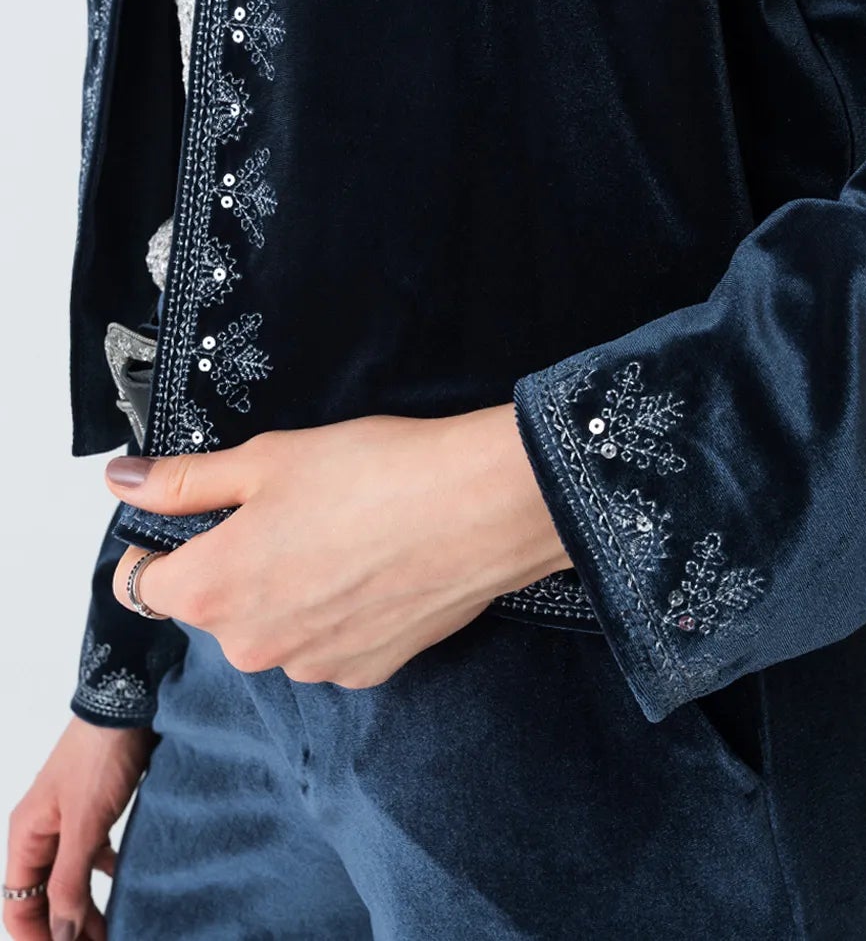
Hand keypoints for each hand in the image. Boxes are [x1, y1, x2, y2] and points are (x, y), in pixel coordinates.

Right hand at [5, 715, 152, 940]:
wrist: (130, 699)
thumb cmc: (101, 756)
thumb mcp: (84, 825)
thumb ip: (70, 881)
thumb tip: (62, 936)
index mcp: (26, 836)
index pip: (18, 906)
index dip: (38, 939)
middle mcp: (41, 831)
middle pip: (43, 896)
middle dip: (66, 928)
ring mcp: (69, 818)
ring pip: (70, 877)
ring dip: (86, 906)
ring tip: (116, 930)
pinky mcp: (96, 807)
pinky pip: (93, 853)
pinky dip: (105, 874)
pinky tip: (127, 883)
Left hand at [106, 407, 570, 686]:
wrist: (477, 508)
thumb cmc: (373, 473)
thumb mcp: (265, 458)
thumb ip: (184, 481)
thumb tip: (123, 482)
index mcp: (210, 588)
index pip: (142, 582)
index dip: (165, 542)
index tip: (204, 513)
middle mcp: (249, 645)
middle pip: (214, 605)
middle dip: (238, 563)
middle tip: (293, 508)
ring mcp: (308, 667)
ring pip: (274, 625)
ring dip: (290, 589)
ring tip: (344, 533)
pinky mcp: (363, 672)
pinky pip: (326, 642)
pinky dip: (339, 611)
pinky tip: (376, 565)